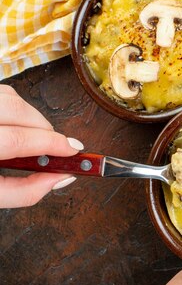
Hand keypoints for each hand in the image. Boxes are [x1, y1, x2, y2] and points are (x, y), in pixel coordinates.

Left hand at [0, 84, 83, 207]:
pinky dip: (14, 107)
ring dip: (30, 116)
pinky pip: (0, 93)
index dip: (51, 144)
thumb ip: (24, 192)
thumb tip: (62, 178)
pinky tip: (12, 125)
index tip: (72, 150)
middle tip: (56, 147)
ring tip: (32, 137)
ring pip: (10, 97)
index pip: (17, 140)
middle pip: (17, 111)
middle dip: (45, 128)